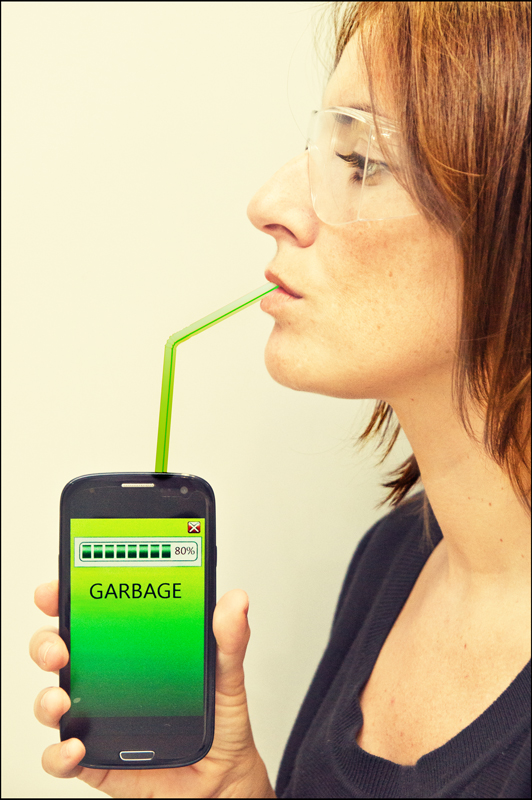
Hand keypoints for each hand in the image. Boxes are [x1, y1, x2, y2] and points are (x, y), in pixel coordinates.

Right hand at [30, 580, 275, 797]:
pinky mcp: (95, 759)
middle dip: (47, 643)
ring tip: (62, 700)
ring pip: (51, 700)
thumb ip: (228, 639)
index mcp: (133, 648)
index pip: (92, 613)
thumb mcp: (226, 675)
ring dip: (46, 698)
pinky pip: (61, 757)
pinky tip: (76, 747)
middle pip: (59, 650)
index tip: (58, 589)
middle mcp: (107, 679)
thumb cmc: (218, 722)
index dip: (67, 596)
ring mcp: (96, 718)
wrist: (222, 780)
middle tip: (60, 647)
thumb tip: (235, 603)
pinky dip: (59, 753)